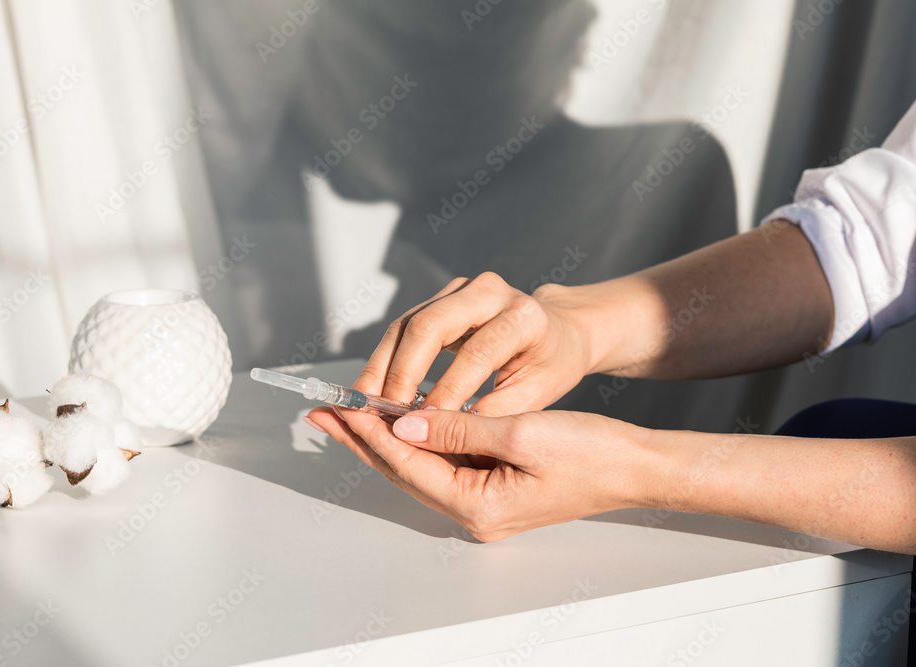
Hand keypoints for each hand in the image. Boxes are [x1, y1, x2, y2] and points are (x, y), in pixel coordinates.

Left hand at [306, 405, 658, 541]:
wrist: (633, 466)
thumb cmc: (590, 454)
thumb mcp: (520, 433)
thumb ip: (457, 429)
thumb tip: (405, 421)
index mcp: (478, 505)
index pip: (407, 463)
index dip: (370, 432)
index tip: (339, 407)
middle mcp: (474, 512)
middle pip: (405, 470)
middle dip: (363, 439)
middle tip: (324, 413)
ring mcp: (483, 502)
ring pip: (420, 466)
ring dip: (387, 437)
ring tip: (350, 414)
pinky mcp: (493, 488)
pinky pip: (443, 462)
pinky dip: (418, 439)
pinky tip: (402, 421)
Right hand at [355, 272, 590, 416]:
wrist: (557, 331)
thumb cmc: (550, 364)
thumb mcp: (537, 394)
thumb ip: (495, 412)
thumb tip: (447, 432)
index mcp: (524, 315)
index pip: (478, 351)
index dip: (449, 388)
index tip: (429, 423)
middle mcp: (490, 292)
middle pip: (430, 326)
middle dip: (402, 373)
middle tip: (387, 413)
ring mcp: (461, 290)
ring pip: (408, 324)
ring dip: (383, 366)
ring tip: (369, 404)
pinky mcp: (441, 298)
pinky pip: (403, 326)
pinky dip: (386, 359)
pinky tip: (376, 387)